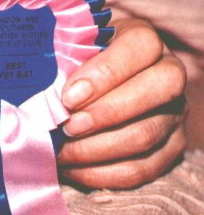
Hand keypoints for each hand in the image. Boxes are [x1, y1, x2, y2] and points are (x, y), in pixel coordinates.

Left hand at [58, 19, 186, 188]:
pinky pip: (140, 170)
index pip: (140, 46)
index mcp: (143, 40)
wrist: (91, 89)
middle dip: (104, 114)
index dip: (105, 73)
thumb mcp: (68, 49)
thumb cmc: (72, 64)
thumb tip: (41, 88)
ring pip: (145, 136)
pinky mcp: (170, 149)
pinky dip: (100, 173)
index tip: (68, 97)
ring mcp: (173, 114)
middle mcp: (169, 74)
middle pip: (156, 90)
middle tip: (66, 127)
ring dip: (95, 149)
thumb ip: (61, 57)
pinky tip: (71, 168)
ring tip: (60, 151)